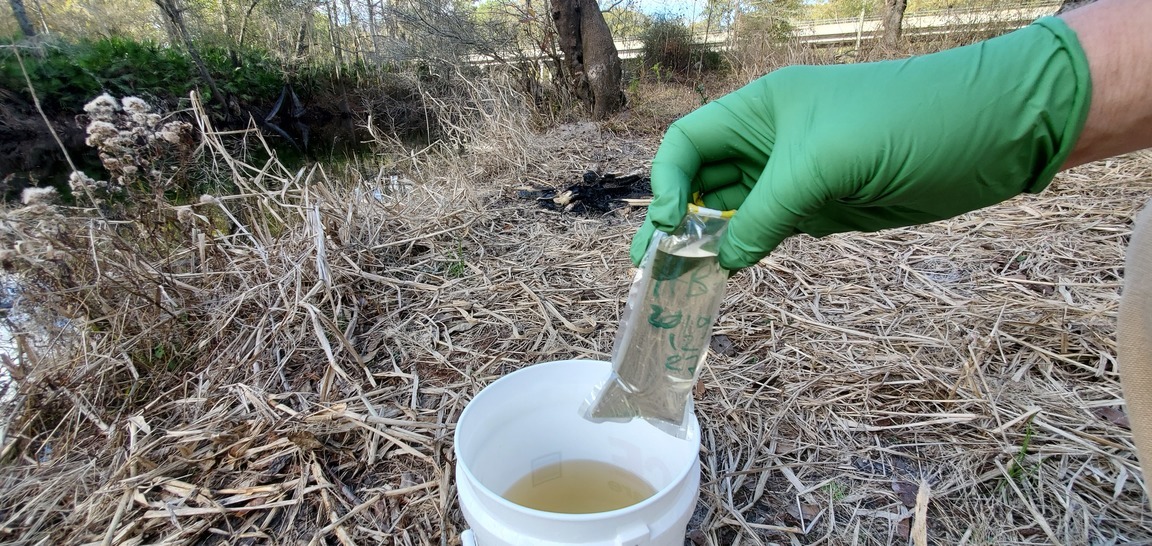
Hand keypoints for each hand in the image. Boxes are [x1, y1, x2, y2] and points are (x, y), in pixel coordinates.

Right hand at [632, 17, 1089, 269]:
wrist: (991, 133)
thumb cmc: (905, 123)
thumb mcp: (821, 163)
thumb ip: (765, 213)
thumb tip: (723, 260)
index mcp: (761, 110)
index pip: (689, 143)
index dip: (669, 181)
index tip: (673, 224)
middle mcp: (771, 142)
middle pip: (703, 182)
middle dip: (676, 220)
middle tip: (650, 266)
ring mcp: (797, 177)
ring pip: (734, 213)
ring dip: (708, 242)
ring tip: (678, 280)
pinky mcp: (824, 208)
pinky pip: (770, 232)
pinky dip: (747, 252)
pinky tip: (728, 273)